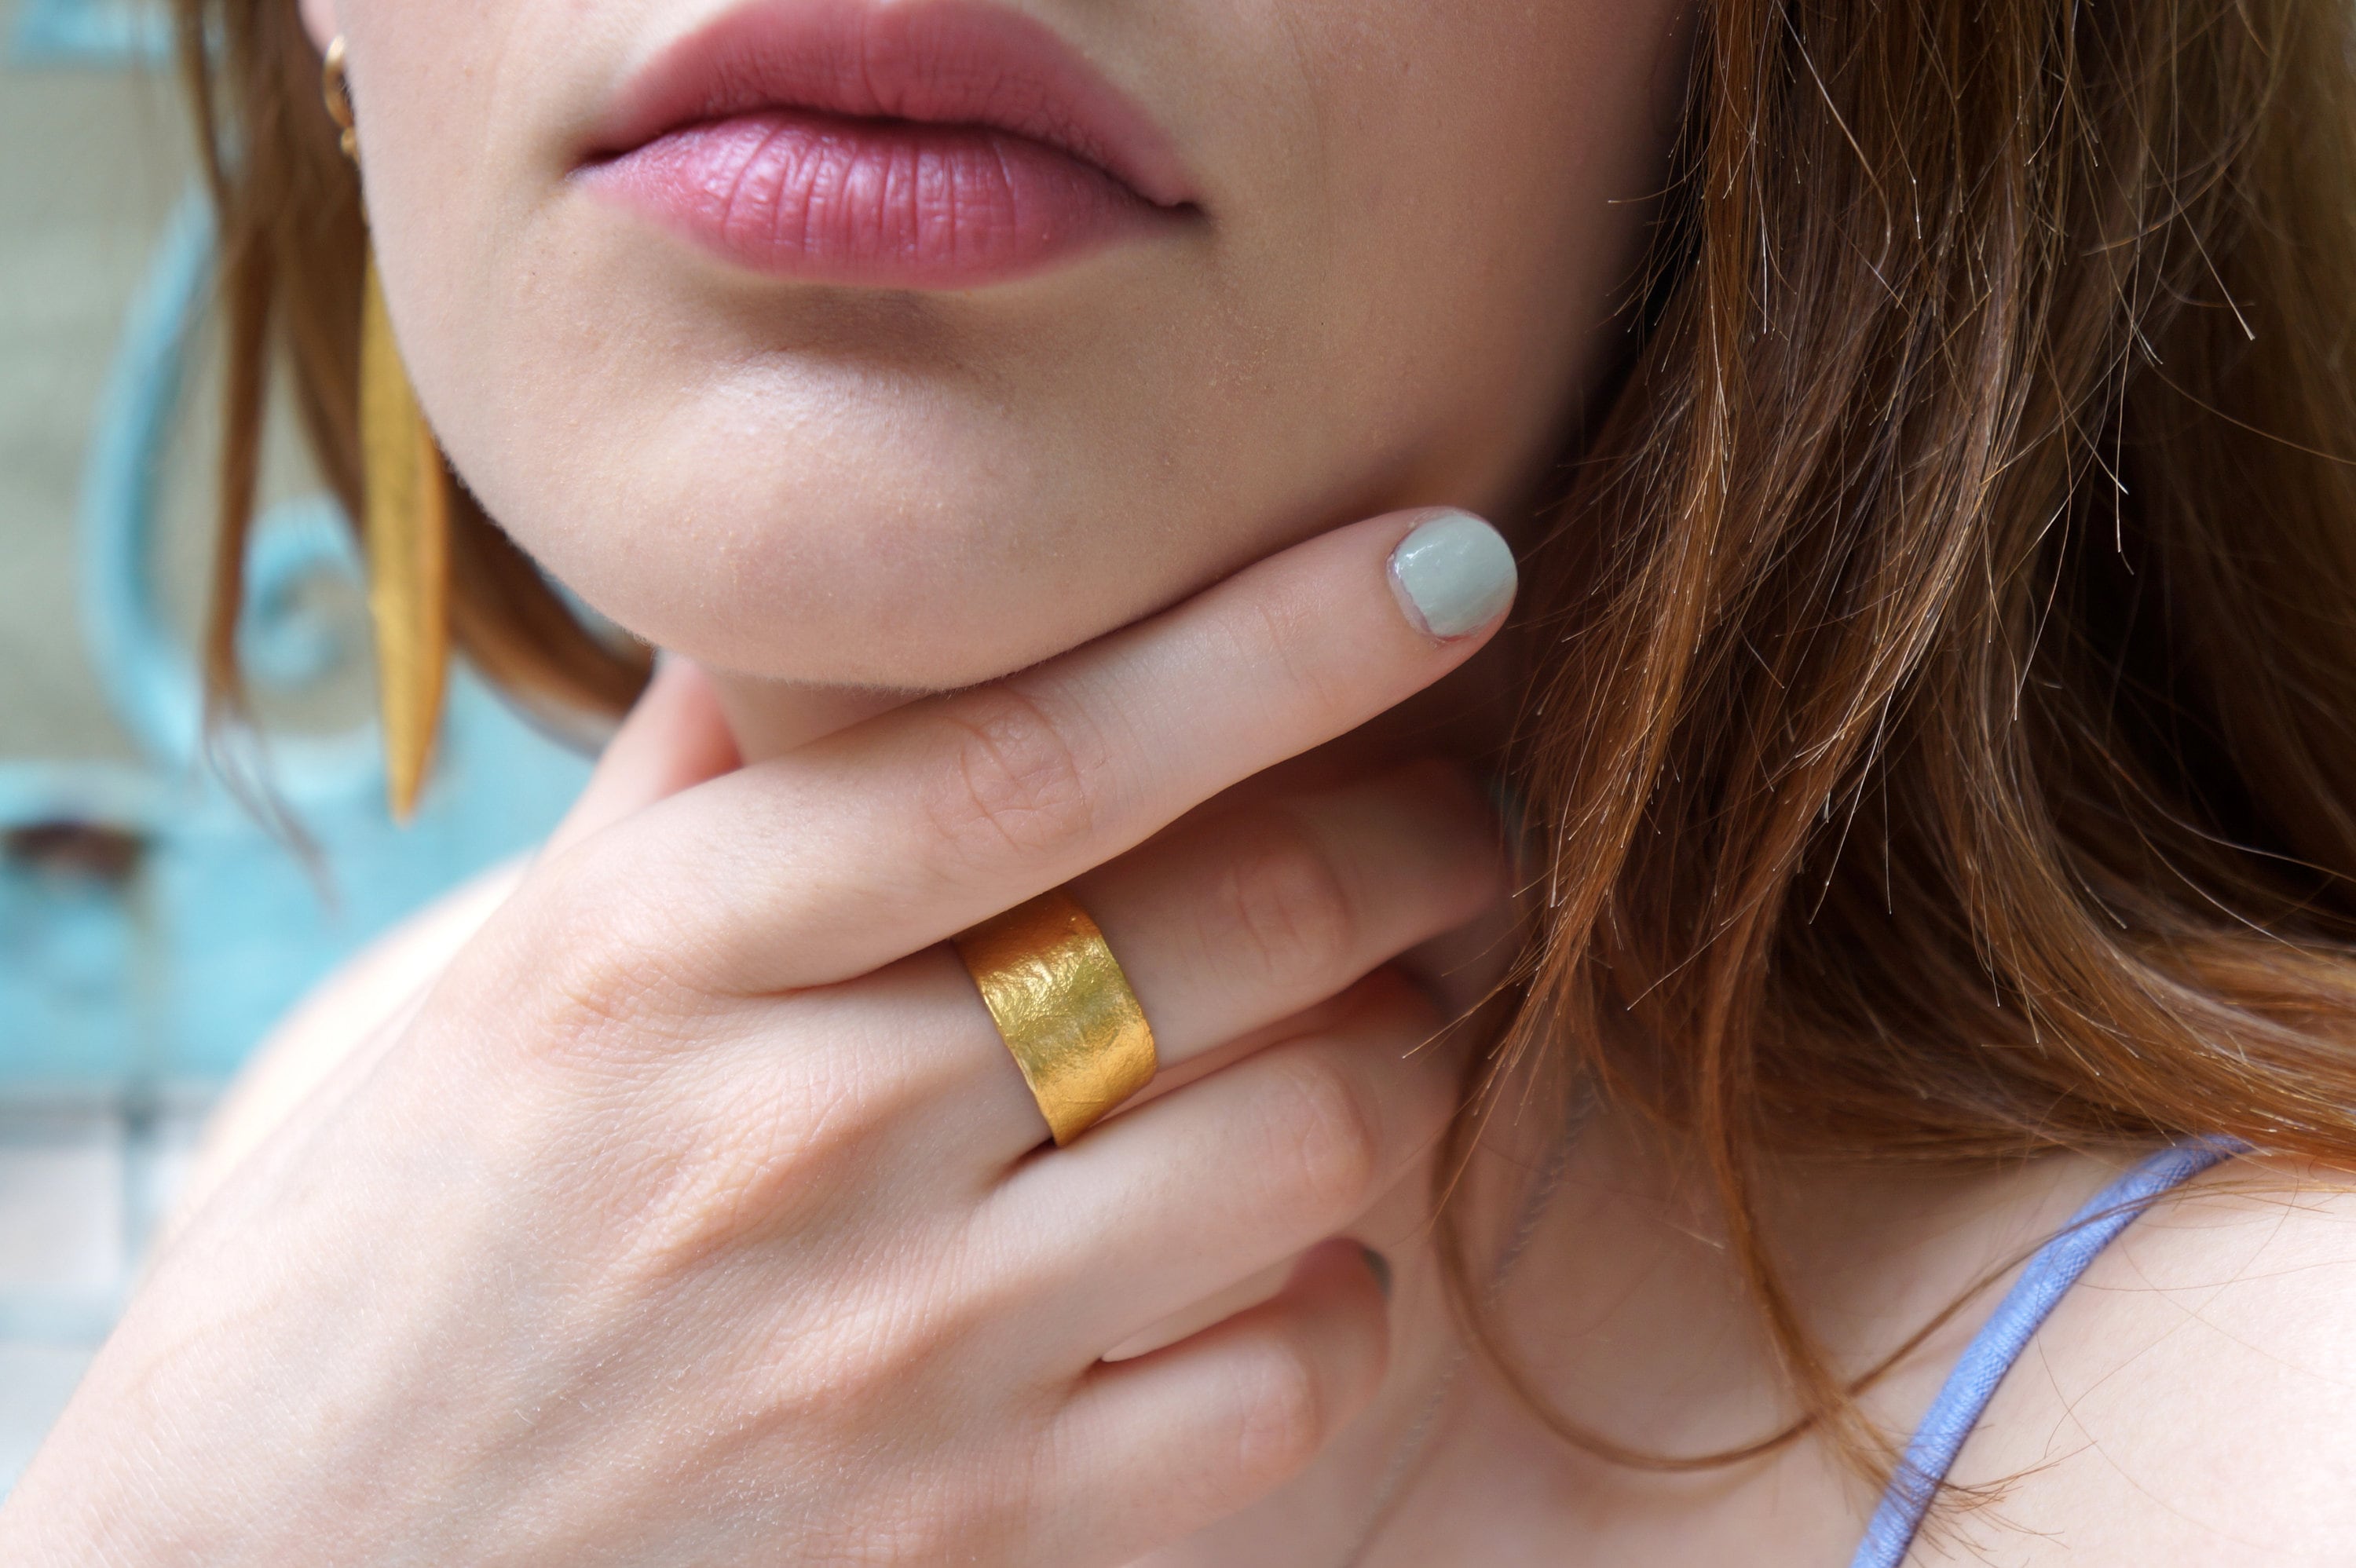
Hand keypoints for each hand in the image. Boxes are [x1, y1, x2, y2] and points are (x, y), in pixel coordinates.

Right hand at [0, 509, 1517, 1566]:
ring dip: (1406, 1057)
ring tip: (1397, 1018)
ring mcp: (890, 1356)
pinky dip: (1346, 1299)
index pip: (1032, 752)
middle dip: (1417, 842)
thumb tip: (850, 603)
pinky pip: (1277, 1387)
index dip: (1274, 642)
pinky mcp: (966, 1538)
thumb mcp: (512, 979)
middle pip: (1222, 928)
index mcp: (666, 955)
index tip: (1440, 561)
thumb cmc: (403, 1245)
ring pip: (1298, 1145)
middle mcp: (793, 1135)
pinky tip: (1305, 1255)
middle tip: (1469, 811)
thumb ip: (700, 793)